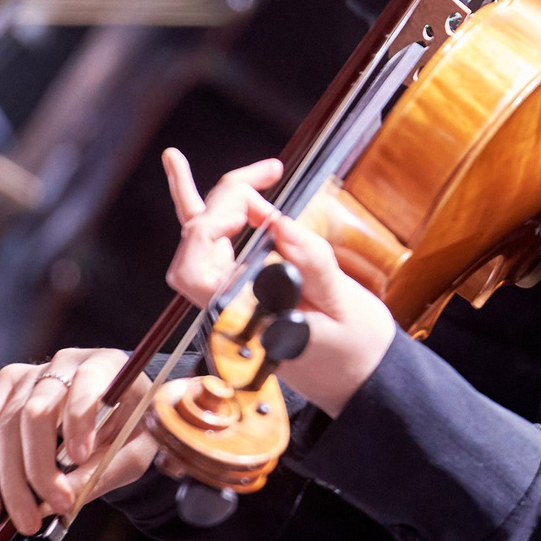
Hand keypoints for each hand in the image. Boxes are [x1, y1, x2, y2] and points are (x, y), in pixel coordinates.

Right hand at [0, 347, 160, 532]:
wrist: (116, 408)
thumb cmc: (130, 427)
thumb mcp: (134, 451)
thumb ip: (104, 472)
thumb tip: (60, 502)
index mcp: (105, 366)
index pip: (85, 383)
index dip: (79, 420)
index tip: (80, 458)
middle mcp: (63, 364)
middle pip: (35, 411)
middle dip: (40, 467)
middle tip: (56, 508)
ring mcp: (29, 375)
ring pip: (4, 427)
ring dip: (11, 481)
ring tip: (26, 521)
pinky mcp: (5, 391)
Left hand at [162, 150, 395, 415]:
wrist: (363, 379)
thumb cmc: (355, 351)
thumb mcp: (343, 308)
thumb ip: (311, 266)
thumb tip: (277, 222)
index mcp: (240, 322)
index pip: (201, 260)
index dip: (221, 219)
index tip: (264, 205)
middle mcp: (225, 312)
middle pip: (198, 242)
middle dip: (226, 199)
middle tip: (268, 174)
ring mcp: (229, 302)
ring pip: (197, 244)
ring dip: (199, 201)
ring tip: (176, 160)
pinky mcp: (242, 293)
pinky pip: (211, 253)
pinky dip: (201, 217)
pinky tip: (180, 179)